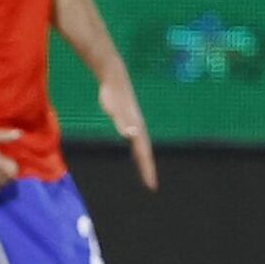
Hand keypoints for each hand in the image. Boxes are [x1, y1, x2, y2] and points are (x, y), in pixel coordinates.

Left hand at [98, 73, 157, 191]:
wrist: (114, 79)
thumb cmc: (113, 95)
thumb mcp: (115, 110)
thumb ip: (123, 123)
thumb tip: (131, 135)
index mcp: (137, 129)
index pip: (144, 154)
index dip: (147, 170)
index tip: (151, 184)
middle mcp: (138, 128)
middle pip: (145, 153)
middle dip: (148, 169)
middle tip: (151, 184)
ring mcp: (134, 124)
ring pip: (141, 147)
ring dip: (144, 160)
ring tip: (146, 173)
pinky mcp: (128, 121)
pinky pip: (135, 140)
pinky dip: (137, 150)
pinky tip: (135, 153)